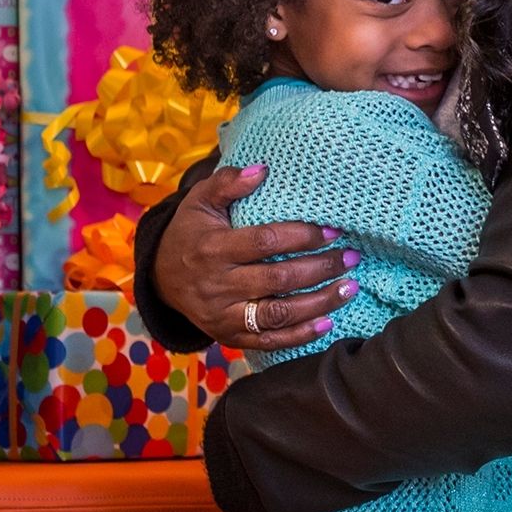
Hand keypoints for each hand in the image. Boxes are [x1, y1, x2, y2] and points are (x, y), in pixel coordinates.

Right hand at [153, 164, 356, 350]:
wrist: (160, 277)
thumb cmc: (191, 232)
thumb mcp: (200, 201)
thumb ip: (227, 183)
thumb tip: (261, 170)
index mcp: (212, 248)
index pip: (265, 242)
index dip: (302, 236)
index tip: (332, 230)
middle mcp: (218, 285)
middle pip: (278, 280)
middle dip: (320, 268)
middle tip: (351, 257)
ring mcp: (223, 315)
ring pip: (278, 314)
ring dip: (319, 303)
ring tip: (349, 288)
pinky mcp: (229, 336)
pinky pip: (269, 341)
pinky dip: (300, 336)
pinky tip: (328, 322)